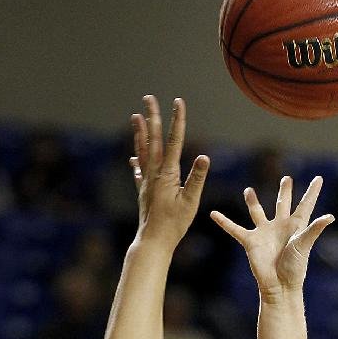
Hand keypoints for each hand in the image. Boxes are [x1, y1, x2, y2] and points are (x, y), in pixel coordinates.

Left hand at [129, 95, 208, 251]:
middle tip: (148, 97)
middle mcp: (154, 173)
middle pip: (153, 139)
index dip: (177, 120)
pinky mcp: (143, 191)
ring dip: (140, 133)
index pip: (174, 140)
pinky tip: (133, 157)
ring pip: (142, 151)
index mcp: (167, 173)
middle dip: (152, 116)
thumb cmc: (174, 224)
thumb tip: (204, 157)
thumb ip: (197, 178)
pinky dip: (137, 160)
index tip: (178, 102)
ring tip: (135, 116)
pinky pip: (139, 171)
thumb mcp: (190, 202)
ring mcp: (146, 181)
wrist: (153, 240)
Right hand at [210, 175, 333, 298]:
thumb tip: (330, 216)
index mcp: (296, 226)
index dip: (312, 192)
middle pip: (283, 204)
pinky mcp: (251, 241)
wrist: (279, 286)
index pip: (305, 204)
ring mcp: (264, 233)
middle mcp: (280, 226)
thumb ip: (314, 229)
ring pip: (257, 212)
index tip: (319, 178)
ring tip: (248, 191)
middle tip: (286, 179)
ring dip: (252, 201)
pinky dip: (224, 222)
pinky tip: (214, 214)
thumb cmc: (294, 268)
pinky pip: (235, 229)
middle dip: (285, 192)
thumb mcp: (304, 245)